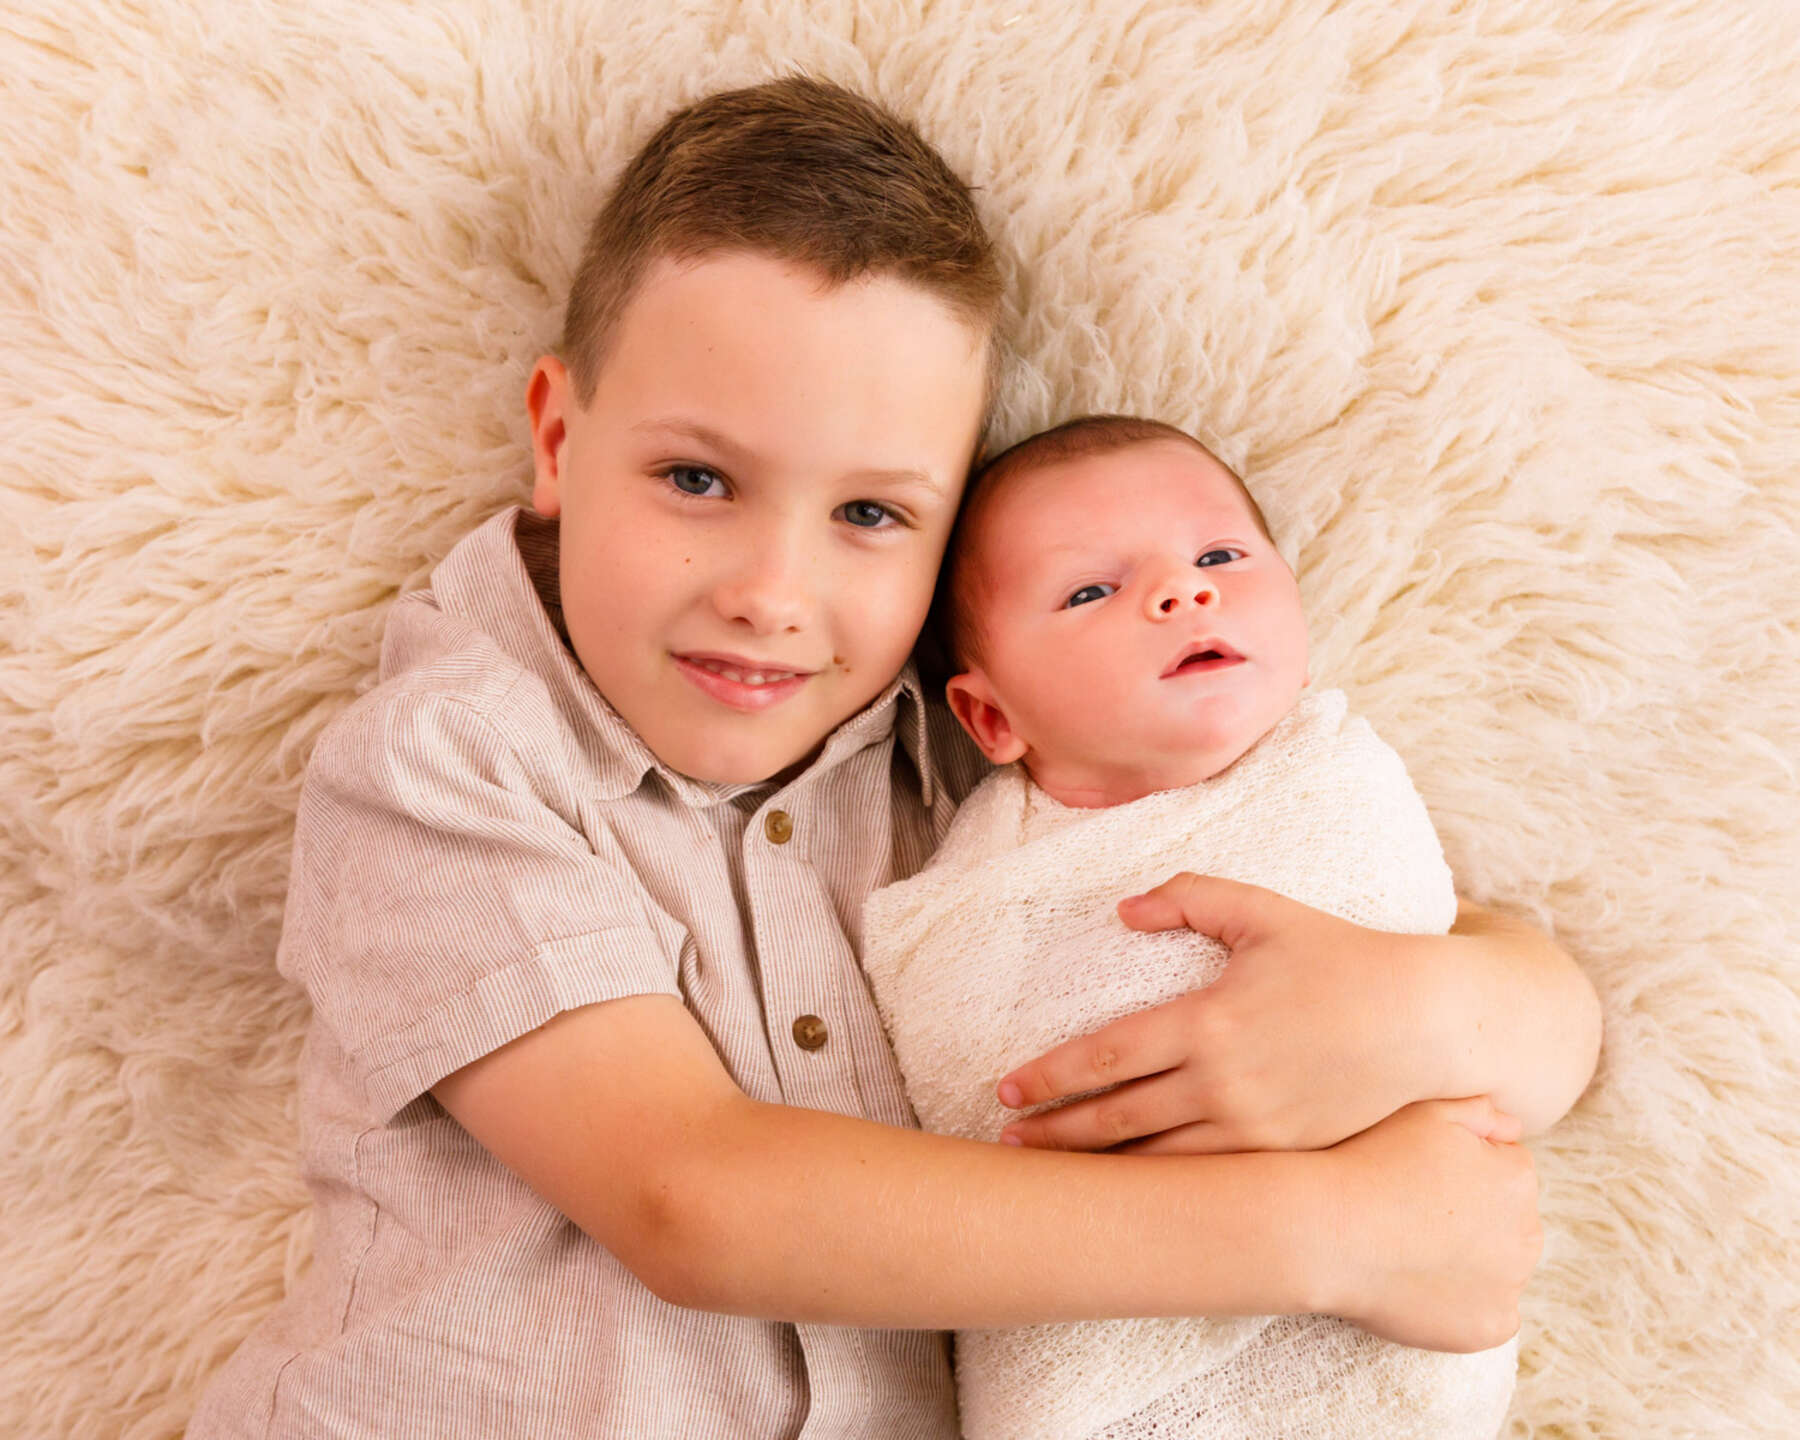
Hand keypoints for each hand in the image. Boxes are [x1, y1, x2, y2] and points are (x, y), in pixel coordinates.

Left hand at [995, 873, 1443, 1153]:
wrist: (1426, 1023)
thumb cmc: (1341, 958)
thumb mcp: (1263, 912)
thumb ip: (1190, 898)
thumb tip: (1126, 907)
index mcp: (1207, 1020)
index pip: (1107, 1055)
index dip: (1051, 1076)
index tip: (1008, 1090)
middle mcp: (1222, 1081)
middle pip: (1118, 1117)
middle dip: (1056, 1133)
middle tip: (1007, 1143)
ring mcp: (1253, 1127)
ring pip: (1157, 1159)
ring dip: (1099, 1167)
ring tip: (1053, 1175)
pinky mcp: (1283, 1155)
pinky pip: (1208, 1179)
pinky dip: (1161, 1187)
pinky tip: (1132, 1191)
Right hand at [1317, 1096, 1540, 1351]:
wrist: (1328, 1232)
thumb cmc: (1371, 1162)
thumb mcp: (1426, 1111)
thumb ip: (1481, 1111)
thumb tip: (1515, 1129)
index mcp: (1517, 1178)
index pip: (1504, 1171)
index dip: (1459, 1172)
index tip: (1420, 1178)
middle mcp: (1528, 1233)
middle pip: (1508, 1222)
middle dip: (1475, 1218)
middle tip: (1415, 1215)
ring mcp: (1511, 1286)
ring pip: (1500, 1269)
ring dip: (1472, 1261)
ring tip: (1414, 1249)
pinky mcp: (1490, 1327)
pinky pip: (1488, 1314)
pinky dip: (1462, 1304)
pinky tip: (1421, 1284)